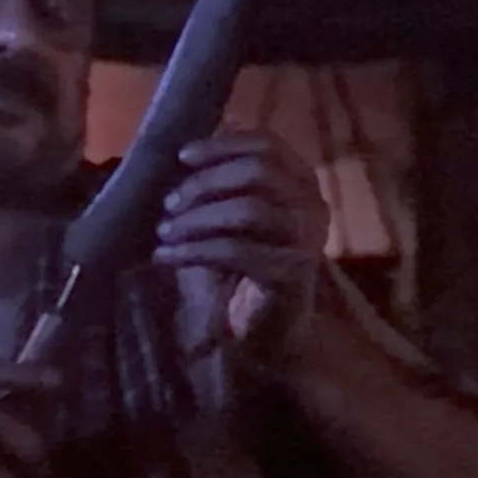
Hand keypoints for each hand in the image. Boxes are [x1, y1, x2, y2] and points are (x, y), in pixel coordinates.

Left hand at [154, 128, 328, 350]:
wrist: (271, 334)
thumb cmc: (247, 269)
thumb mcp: (233, 217)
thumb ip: (224, 180)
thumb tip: (196, 144)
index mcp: (302, 182)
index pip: (267, 145)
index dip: (222, 145)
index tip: (182, 156)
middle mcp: (313, 205)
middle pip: (258, 171)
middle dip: (206, 182)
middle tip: (169, 202)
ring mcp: (307, 240)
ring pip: (248, 209)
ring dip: (197, 218)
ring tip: (164, 231)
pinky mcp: (291, 274)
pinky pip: (236, 251)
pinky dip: (194, 250)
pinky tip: (166, 256)